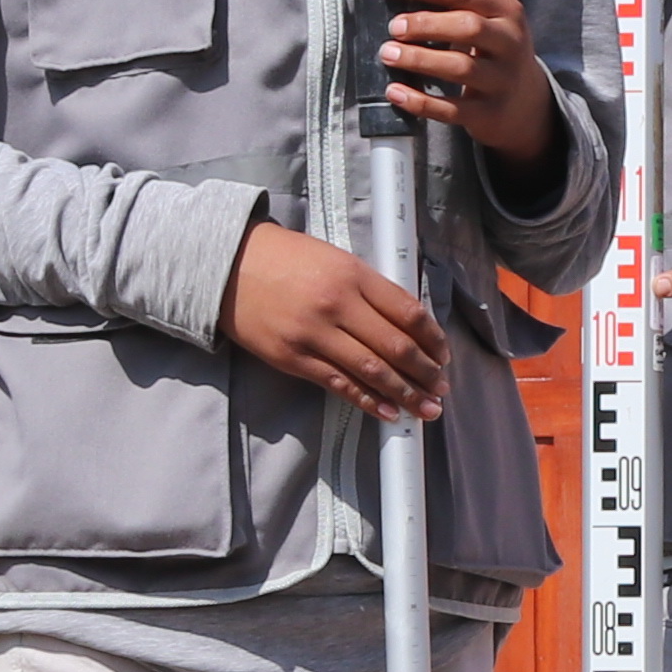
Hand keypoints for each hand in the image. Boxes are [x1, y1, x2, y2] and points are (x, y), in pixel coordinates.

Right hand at [218, 221, 444, 420]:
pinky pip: (340, 384)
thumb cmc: (285, 259)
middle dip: (425, 372)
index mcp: (353, 275)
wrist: (228, 265)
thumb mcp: (335, 259)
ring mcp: (314, 334)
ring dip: (406, 394)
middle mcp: (337, 304)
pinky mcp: (294, 358)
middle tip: (441, 388)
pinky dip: (369, 401)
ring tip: (426, 408)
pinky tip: (389, 412)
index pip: (408, 313)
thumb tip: (408, 323)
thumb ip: (370, 289)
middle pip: (396, 346)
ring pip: (373, 371)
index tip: (443, 354)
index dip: (433, 339)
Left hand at [373, 0, 555, 159]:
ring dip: (420, 60)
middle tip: (392, 27)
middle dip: (424, 24)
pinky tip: (395, 91)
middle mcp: (509, 43)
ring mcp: (502, 80)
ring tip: (388, 54)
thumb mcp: (484, 12)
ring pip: (461, 68)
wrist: (525, 104)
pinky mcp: (489, 113)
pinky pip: (453, 109)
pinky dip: (421, 102)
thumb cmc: (494, 48)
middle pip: (467, 27)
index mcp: (506, 11)